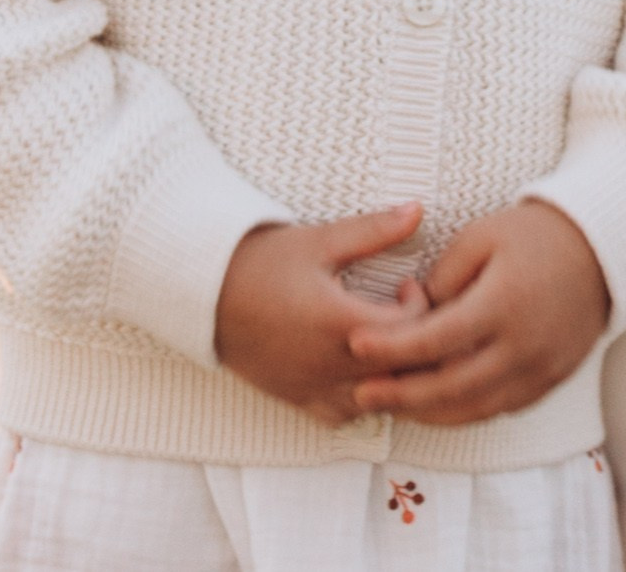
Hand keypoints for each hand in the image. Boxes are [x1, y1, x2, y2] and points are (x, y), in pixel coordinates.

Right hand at [214, 203, 427, 421]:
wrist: (204, 292)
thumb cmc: (262, 262)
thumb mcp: (320, 240)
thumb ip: (374, 229)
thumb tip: (418, 209)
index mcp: (342, 324)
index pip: (412, 329)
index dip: (422, 305)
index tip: (406, 284)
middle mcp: (333, 366)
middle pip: (403, 372)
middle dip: (417, 342)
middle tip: (406, 313)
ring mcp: (316, 389)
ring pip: (379, 401)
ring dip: (394, 374)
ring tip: (387, 339)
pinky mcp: (299, 400)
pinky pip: (346, 415)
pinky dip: (363, 398)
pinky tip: (359, 369)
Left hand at [347, 201, 609, 424]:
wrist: (600, 249)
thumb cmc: (535, 234)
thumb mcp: (483, 236)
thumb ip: (445, 276)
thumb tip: (414, 310)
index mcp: (502, 304)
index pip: (436, 338)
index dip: (391, 346)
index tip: (355, 346)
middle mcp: (522, 347)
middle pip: (451, 387)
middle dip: (401, 394)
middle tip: (362, 393)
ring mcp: (539, 370)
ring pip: (474, 408)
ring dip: (428, 412)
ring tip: (390, 404)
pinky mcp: (548, 381)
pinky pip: (499, 408)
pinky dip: (463, 411)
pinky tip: (436, 405)